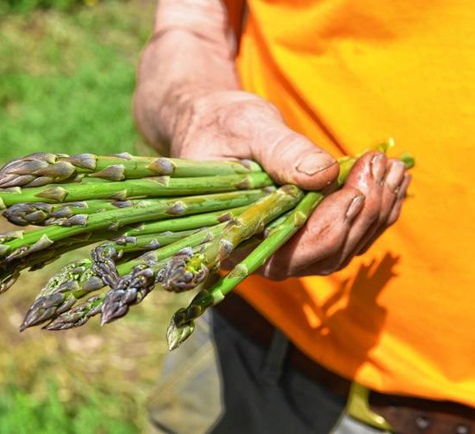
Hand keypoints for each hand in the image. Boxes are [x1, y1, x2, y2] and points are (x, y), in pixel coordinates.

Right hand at [172, 90, 411, 279]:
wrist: (217, 126)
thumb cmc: (222, 125)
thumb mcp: (247, 129)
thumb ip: (281, 151)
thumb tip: (323, 173)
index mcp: (234, 237)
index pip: (288, 254)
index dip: (328, 228)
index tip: (358, 188)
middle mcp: (261, 250)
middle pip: (324, 254)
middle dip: (361, 214)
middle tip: (382, 168)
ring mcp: (287, 244)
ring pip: (342, 247)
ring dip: (376, 211)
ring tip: (393, 169)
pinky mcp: (306, 230)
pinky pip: (347, 231)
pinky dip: (375, 206)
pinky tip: (391, 176)